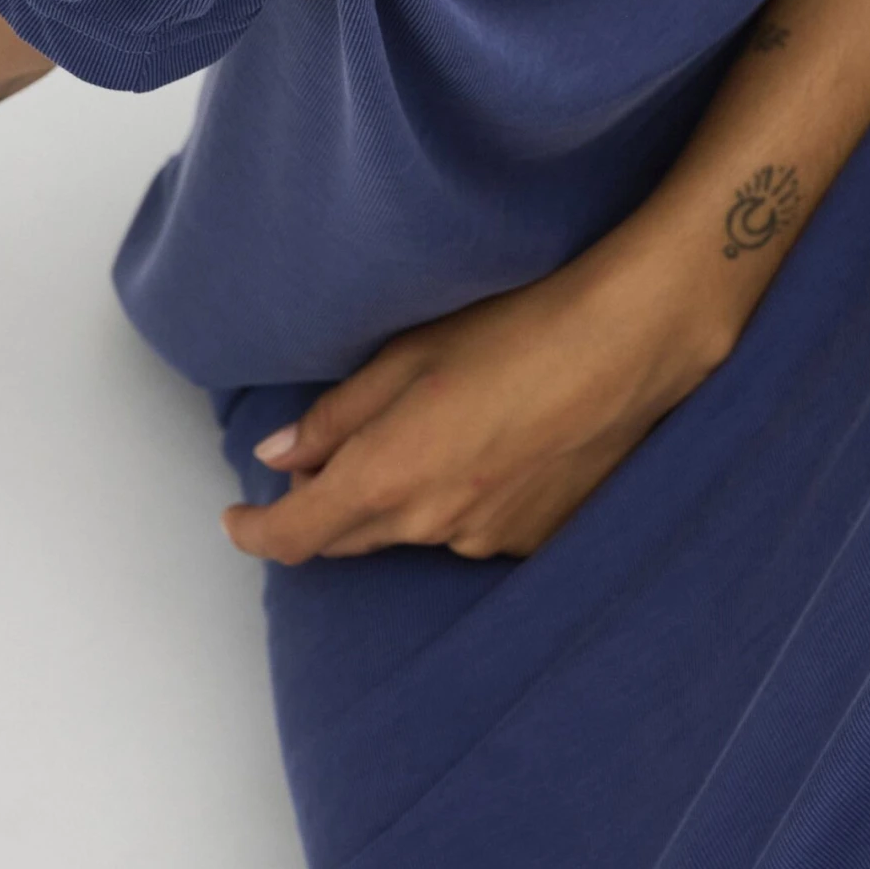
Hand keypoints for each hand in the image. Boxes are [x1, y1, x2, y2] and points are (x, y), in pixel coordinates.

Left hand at [220, 245, 736, 564]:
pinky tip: (489, 444)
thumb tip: (279, 456)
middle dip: (323, 510)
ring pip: (413, 531)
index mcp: (388, 477)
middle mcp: (433, 525)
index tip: (238, 518)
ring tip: (432, 429)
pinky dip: (458, 498)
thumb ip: (336, 417)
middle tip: (321, 461)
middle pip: (349, 539)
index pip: (295, 537)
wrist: (631, 343)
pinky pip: (470, 527)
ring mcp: (487, 539)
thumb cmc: (518, 329)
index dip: (256, 533)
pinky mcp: (535, 538)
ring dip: (399, 498)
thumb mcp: (409, 354)